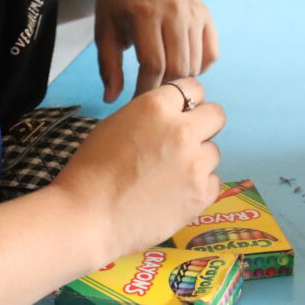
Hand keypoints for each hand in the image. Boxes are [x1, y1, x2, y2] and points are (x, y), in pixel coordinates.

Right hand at [52, 78, 224, 258]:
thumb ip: (149, 115)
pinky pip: (213, 181)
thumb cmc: (91, 171)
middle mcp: (182, 131)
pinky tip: (175, 194)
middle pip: (216, 114)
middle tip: (183, 142)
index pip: (193, 88)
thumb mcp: (116, 124)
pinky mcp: (201, 194)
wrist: (88, 217)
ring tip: (171, 175)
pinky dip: (199, 186)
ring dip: (198, 159)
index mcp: (156, 108)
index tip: (180, 114)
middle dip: (202, 125)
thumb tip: (171, 116)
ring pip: (213, 151)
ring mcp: (195, 164)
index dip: (187, 102)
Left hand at [92, 0, 218, 101]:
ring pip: (195, 63)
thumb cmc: (116, 0)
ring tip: (163, 82)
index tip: (137, 101)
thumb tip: (111, 99)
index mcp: (144, 14)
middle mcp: (174, 11)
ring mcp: (193, 11)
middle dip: (165, 88)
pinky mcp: (204, 13)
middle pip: (178, 67)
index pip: (153, 64)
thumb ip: (108, 66)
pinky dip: (199, 67)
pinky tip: (181, 66)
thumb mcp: (104, 30)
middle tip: (152, 95)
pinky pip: (211, 53)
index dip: (146, 89)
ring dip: (181, 80)